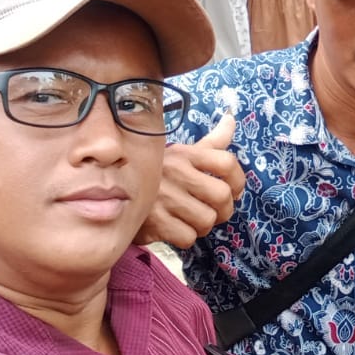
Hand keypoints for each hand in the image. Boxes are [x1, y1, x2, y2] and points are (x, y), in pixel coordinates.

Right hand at [137, 114, 243, 247]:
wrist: (115, 191)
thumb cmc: (161, 174)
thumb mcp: (183, 153)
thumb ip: (212, 141)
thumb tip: (231, 117)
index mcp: (185, 154)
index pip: (226, 162)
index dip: (238, 180)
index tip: (233, 190)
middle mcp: (175, 172)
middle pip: (222, 195)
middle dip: (224, 210)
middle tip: (215, 212)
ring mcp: (164, 196)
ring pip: (207, 220)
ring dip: (204, 225)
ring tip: (193, 220)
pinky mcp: (154, 221)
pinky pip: (188, 237)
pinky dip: (186, 237)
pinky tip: (177, 228)